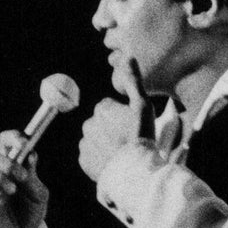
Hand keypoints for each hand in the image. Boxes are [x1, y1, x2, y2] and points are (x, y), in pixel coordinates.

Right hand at [0, 131, 49, 227]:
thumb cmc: (30, 212)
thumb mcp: (38, 194)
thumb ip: (33, 176)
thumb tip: (30, 155)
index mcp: (10, 165)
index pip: (4, 141)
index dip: (13, 137)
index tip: (24, 143)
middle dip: (4, 162)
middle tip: (21, 175)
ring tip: (13, 191)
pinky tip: (0, 203)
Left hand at [78, 60, 154, 182]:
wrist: (135, 172)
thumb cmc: (141, 137)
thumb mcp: (143, 106)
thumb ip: (133, 81)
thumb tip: (127, 56)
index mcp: (102, 109)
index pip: (110, 108)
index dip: (123, 117)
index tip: (132, 127)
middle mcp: (89, 124)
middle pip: (102, 124)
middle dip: (112, 130)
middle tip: (128, 141)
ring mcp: (85, 143)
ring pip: (96, 140)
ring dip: (106, 144)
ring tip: (122, 152)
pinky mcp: (84, 161)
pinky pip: (91, 156)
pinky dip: (100, 158)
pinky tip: (114, 161)